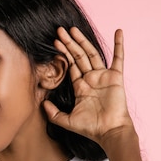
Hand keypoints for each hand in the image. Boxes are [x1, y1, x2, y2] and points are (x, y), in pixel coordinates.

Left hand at [43, 27, 134, 146]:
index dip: (62, 53)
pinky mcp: (115, 77)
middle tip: (60, 30)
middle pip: (78, 56)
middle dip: (69, 43)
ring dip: (83, 41)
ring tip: (73, 29)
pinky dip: (119, 45)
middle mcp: (91, 79)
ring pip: (92, 54)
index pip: (70, 65)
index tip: (54, 42)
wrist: (110, 132)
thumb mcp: (67, 121)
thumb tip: (41, 104)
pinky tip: (118, 32)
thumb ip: (53, 113)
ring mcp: (103, 76)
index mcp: (81, 87)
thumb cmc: (91, 128)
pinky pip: (118, 58)